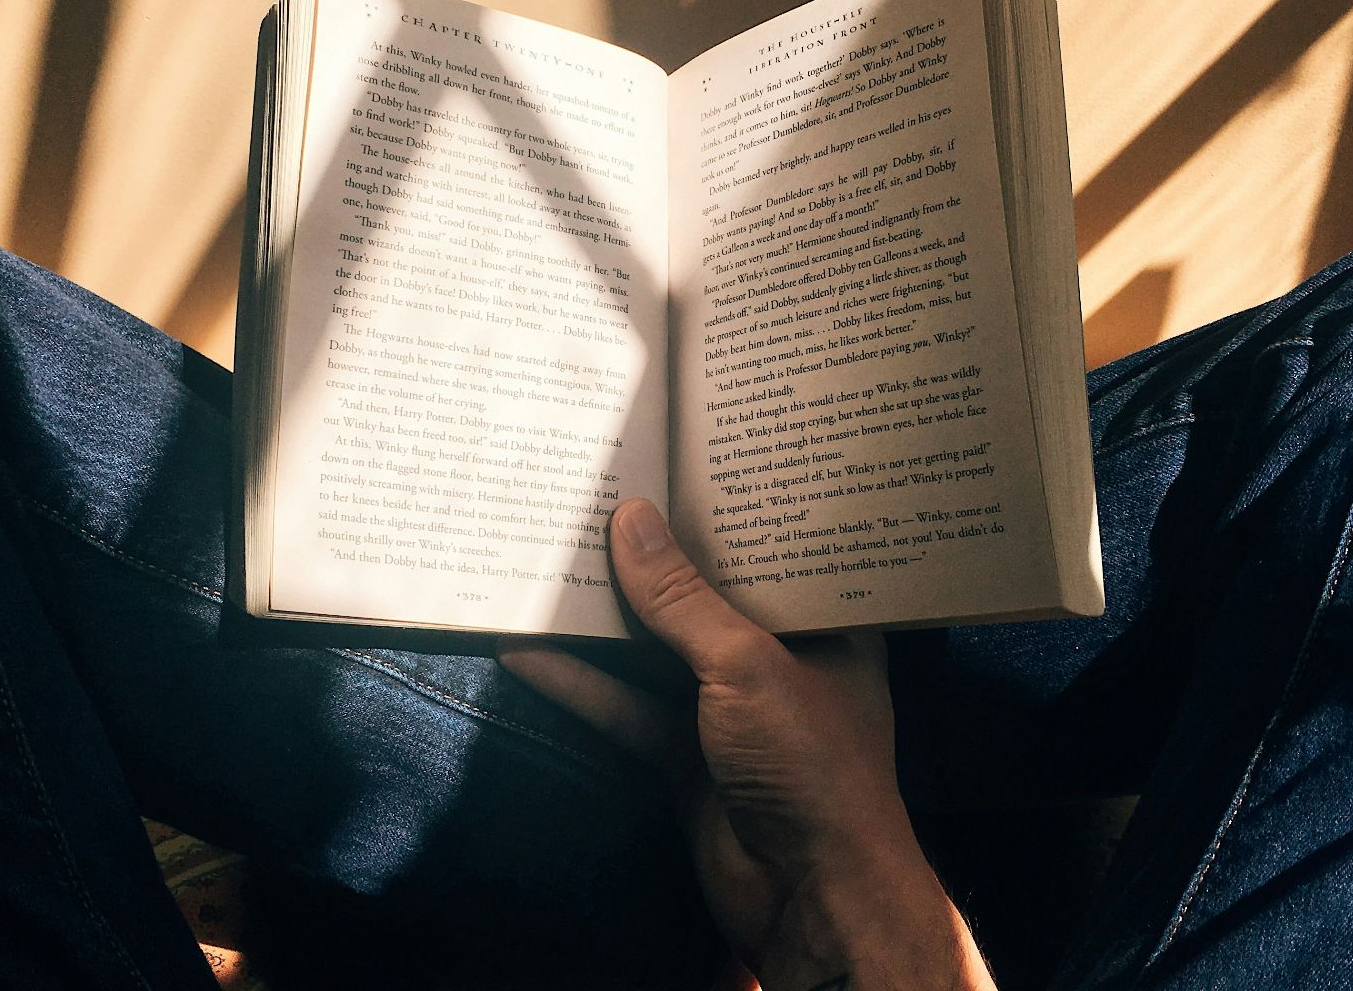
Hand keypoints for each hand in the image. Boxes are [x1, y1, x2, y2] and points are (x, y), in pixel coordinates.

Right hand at [498, 498, 994, 990]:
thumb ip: (683, 598)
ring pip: (656, 650)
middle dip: (652, 556)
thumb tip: (629, 520)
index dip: (728, 506)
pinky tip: (526, 648)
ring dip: (604, 617)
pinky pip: (624, 706)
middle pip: (705, 595)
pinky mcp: (683, 755)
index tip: (674, 454)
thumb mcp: (748, 664)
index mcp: (826, 623)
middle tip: (594, 491)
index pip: (775, 549)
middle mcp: (780, 658)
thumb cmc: (812, 765)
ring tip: (546, 556)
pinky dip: (579, 682)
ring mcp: (728, 709)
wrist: (810, 897)